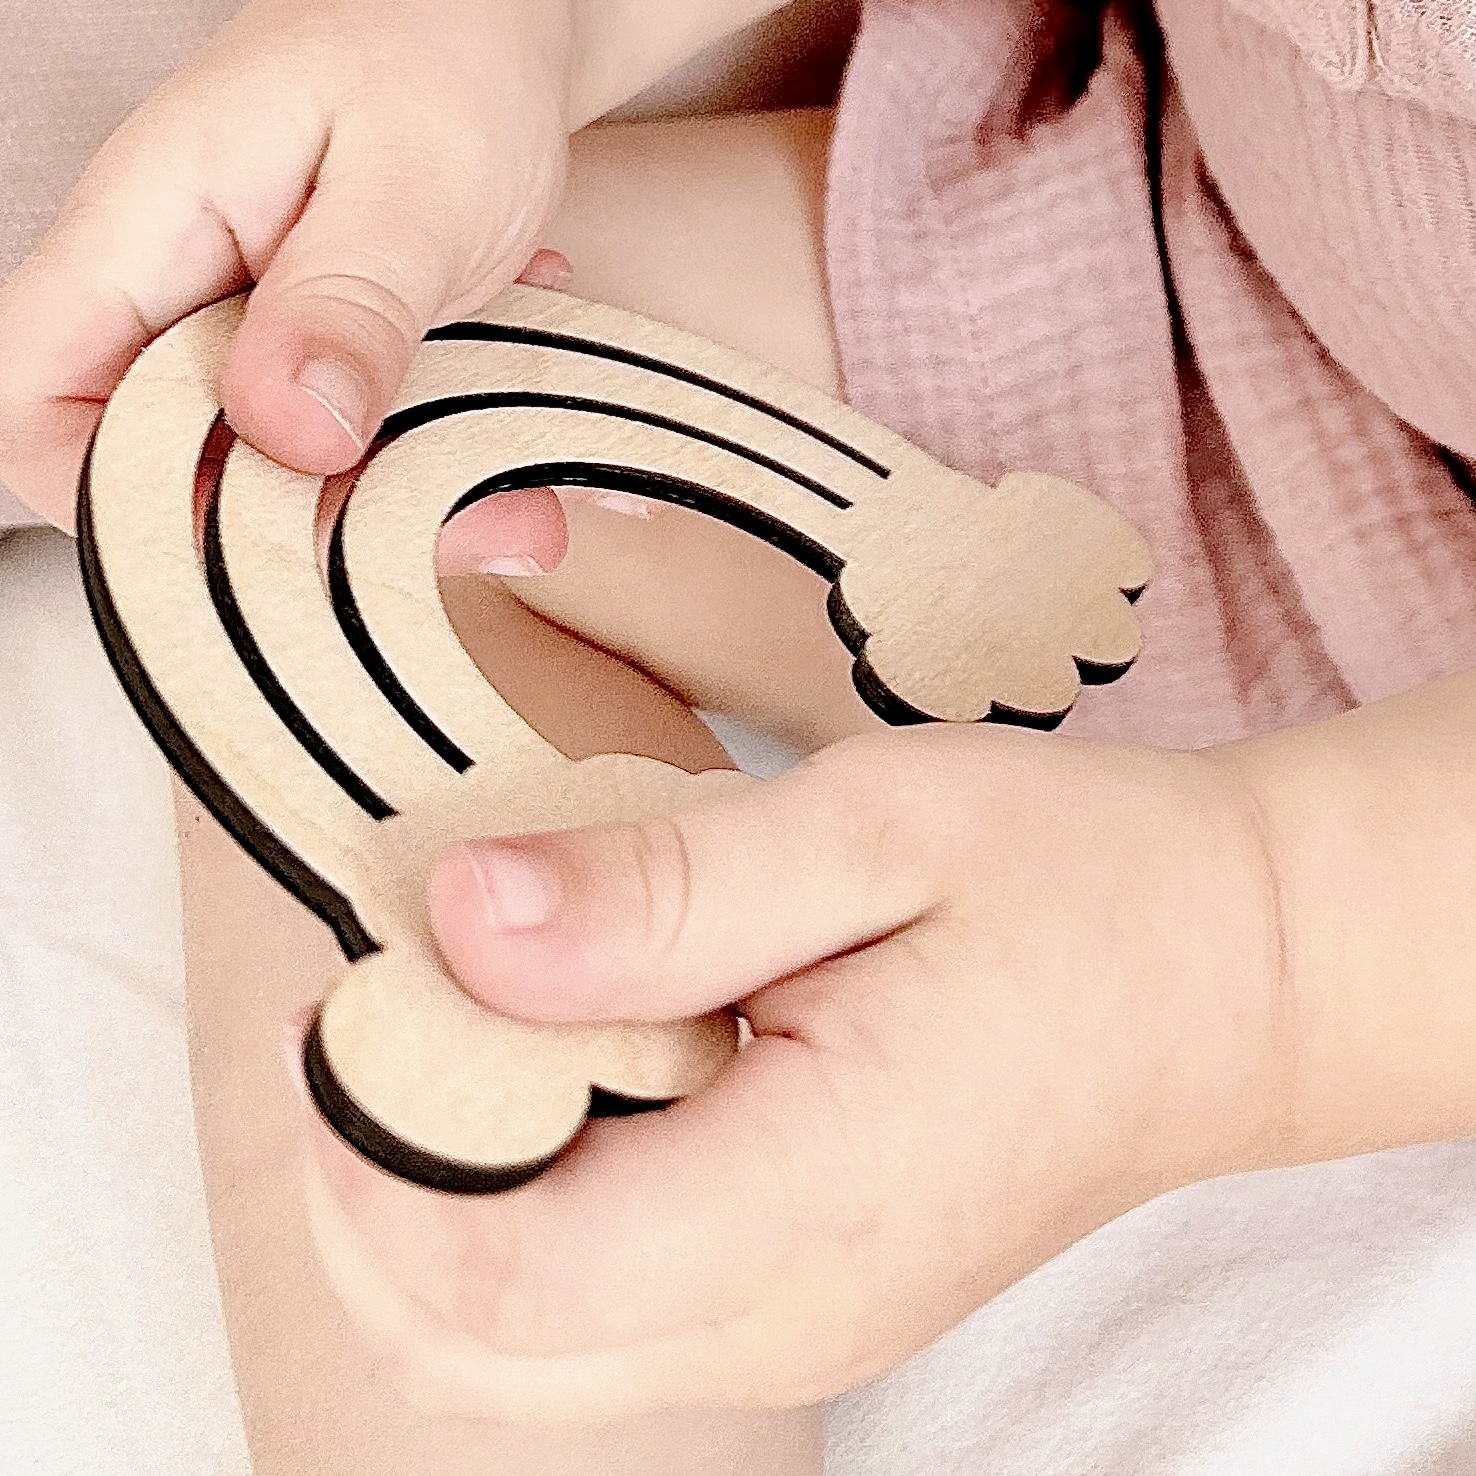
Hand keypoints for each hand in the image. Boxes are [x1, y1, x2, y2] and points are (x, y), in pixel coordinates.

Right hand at [0, 0, 574, 529]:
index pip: (40, 399)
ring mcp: (253, 334)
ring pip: (279, 479)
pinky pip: (353, 453)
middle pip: (172, 470)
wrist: (500, 27)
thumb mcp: (413, 176)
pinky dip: (434, 474)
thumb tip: (292, 430)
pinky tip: (513, 450)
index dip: (115, 498)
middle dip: (308, 533)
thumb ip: (349, 301)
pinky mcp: (322, 358)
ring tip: (519, 507)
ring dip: (399, 514)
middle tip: (456, 528)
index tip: (252, 541)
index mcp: (151, 231)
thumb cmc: (444, 49)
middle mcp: (183, 296)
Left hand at [301, 723, 1292, 1418]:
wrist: (1229, 978)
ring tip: (486, 1012)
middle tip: (394, 1001)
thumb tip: (457, 926)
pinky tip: (578, 1054)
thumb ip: (662, 896)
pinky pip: (597, 1304)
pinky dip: (527, 1197)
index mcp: (818, 1197)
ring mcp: (796, 1324)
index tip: (354, 996)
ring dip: (446, 1189)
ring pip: (521, 1341)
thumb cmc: (1079, 883)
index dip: (375, 1150)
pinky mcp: (799, 1295)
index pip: (508, 1277)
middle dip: (376, 1186)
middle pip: (478, 1345)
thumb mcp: (877, 830)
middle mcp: (791, 1310)